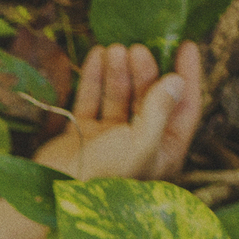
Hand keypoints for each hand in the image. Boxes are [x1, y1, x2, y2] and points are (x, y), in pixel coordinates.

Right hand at [29, 41, 202, 182]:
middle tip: (137, 49)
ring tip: (114, 49)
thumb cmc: (103, 175)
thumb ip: (160, 110)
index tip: (185, 45)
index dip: (187, 76)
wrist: (52, 192)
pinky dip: (94, 79)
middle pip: (149, 98)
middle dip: (145, 71)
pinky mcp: (83, 134)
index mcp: (162, 151)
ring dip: (119, 72)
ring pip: (120, 97)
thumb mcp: (140, 144)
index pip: (184, 108)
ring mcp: (109, 138)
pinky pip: (92, 100)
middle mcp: (139, 143)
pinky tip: (97, 56)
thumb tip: (177, 81)